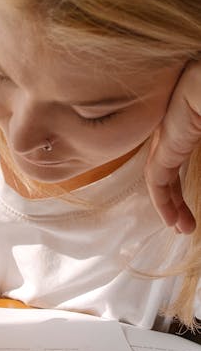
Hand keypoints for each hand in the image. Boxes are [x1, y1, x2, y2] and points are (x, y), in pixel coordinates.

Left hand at [145, 60, 200, 233]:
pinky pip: (157, 177)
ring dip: (170, 205)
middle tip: (184, 223)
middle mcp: (178, 127)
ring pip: (162, 175)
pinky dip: (162, 200)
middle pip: (170, 168)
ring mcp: (170, 131)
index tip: (191, 209)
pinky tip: (171, 220)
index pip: (179, 158)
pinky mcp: (167, 140)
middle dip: (175, 199)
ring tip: (181, 228)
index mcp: (191, 122)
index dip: (182, 187)